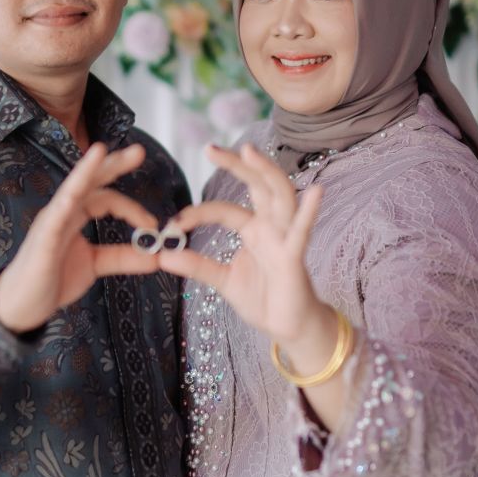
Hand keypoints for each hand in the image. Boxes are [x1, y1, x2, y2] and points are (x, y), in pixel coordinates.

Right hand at [0, 142, 160, 334]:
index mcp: (76, 215)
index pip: (107, 198)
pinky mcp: (44, 234)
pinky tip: (79, 184)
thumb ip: (123, 257)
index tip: (152, 225)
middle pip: (92, 180)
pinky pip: (57, 210)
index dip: (132, 208)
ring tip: (103, 150)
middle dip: (114, 163)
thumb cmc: (52, 279)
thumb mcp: (95, 265)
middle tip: (139, 151)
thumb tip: (158, 255)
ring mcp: (52, 219)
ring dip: (89, 169)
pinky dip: (69, 194)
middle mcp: (64, 210)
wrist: (22, 305)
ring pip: (73, 187)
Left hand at [157, 142, 324, 344]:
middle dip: (236, 165)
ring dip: (266, 172)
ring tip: (250, 151)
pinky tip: (316, 192)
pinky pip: (301, 232)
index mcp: (253, 230)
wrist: (288, 328)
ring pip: (280, 196)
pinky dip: (308, 212)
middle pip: (256, 185)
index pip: (223, 210)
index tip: (172, 224)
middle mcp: (270, 227)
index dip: (197, 213)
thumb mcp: (222, 281)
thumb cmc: (263, 300)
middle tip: (210, 148)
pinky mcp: (294, 257)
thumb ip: (196, 266)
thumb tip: (162, 256)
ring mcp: (284, 238)